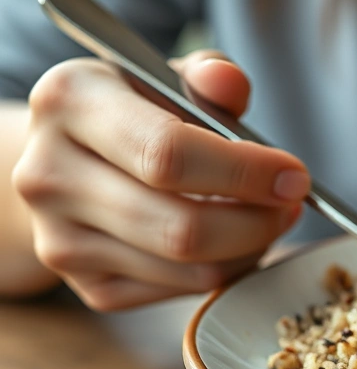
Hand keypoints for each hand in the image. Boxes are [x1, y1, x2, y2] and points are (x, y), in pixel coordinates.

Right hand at [11, 50, 308, 309]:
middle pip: (182, 228)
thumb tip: (230, 83)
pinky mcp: (88, 287)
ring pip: (189, 268)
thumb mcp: (165, 78)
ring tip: (270, 218)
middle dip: (259, 221)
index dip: (244, 172)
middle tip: (293, 204)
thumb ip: (207, 76)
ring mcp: (62, 241)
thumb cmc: (135, 113)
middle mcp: (50, 175)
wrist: (68, 163)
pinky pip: (182, 292)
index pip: (168, 154)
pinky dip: (226, 270)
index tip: (294, 176)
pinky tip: (236, 240)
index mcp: (69, 102)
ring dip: (251, 248)